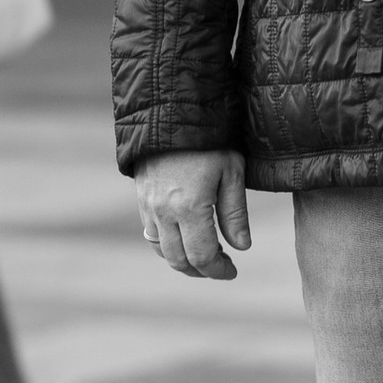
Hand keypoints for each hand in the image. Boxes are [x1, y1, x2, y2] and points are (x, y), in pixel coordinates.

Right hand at [129, 148, 251, 279]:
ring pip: (161, 250)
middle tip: (220, 265)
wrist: (170, 112)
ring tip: (204, 253)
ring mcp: (148, 206)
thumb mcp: (232, 172)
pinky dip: (167, 244)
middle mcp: (164, 212)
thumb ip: (235, 213)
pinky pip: (151, 233)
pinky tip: (185, 236)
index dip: (218, 270)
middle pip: (179, 260)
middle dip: (201, 270)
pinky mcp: (141, 198)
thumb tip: (242, 247)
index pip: (201, 257)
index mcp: (189, 208)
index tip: (232, 270)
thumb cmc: (209, 140)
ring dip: (182, 259)